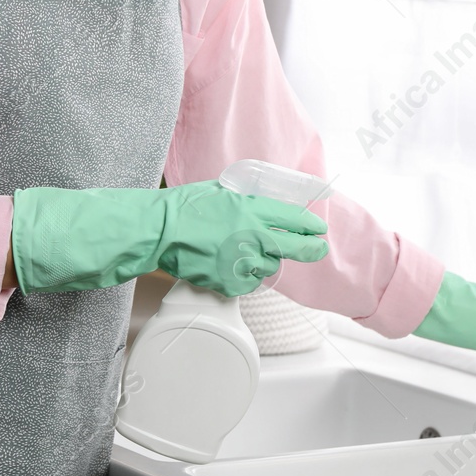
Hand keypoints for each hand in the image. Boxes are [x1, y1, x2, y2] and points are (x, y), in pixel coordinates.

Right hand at [10, 179, 327, 296]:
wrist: (156, 231)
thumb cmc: (183, 208)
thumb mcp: (219, 192)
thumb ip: (245, 200)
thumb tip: (262, 203)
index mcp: (251, 209)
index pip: (294, 218)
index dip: (309, 225)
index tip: (317, 228)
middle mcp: (251, 235)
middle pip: (294, 248)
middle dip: (310, 249)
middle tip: (318, 249)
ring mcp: (241, 261)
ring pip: (268, 267)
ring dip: (264, 262)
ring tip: (248, 254)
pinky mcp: (229, 282)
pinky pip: (246, 283)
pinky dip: (243, 278)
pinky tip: (231, 268)